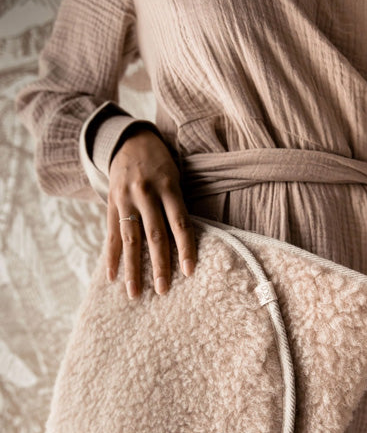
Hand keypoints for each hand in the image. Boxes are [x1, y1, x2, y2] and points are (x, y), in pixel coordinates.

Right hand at [107, 125, 195, 298]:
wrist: (129, 140)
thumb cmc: (161, 165)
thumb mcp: (175, 178)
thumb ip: (177, 207)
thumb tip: (185, 244)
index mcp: (168, 187)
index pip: (180, 223)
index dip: (186, 248)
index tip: (189, 272)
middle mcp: (146, 193)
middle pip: (155, 235)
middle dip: (159, 265)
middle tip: (163, 290)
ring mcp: (126, 199)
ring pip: (131, 239)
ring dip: (133, 269)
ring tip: (135, 292)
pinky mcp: (111, 204)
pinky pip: (111, 234)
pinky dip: (112, 257)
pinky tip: (112, 277)